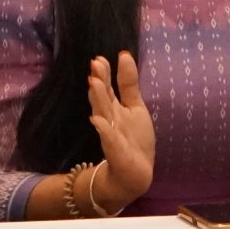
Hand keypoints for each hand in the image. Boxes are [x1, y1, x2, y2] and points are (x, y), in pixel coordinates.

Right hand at [87, 52, 156, 208]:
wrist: (133, 173)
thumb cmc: (133, 138)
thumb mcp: (135, 107)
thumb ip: (129, 84)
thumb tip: (124, 55)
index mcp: (114, 108)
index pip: (107, 88)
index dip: (105, 74)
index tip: (100, 58)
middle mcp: (109, 119)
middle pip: (102, 98)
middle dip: (99, 82)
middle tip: (95, 64)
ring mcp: (111, 135)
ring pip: (103, 115)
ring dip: (98, 100)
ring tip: (94, 83)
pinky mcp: (116, 151)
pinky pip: (109, 140)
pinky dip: (104, 131)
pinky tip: (97, 121)